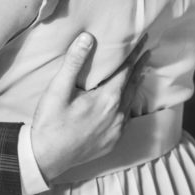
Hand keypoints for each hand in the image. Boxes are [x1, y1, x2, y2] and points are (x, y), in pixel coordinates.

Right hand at [29, 33, 147, 183]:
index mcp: (107, 99)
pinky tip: (126, 101)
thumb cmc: (50, 121)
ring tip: (141, 72)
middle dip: (140, 66)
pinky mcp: (112, 142)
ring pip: (130, 102)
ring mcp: (116, 130)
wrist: (46, 157)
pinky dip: (129, 103)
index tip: (144, 40)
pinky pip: (126, 118)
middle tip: (148, 51)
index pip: (126, 70)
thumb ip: (74, 62)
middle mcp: (117, 115)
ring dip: (135, 85)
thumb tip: (88, 37)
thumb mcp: (58, 89)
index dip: (135, 53)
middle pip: (132, 85)